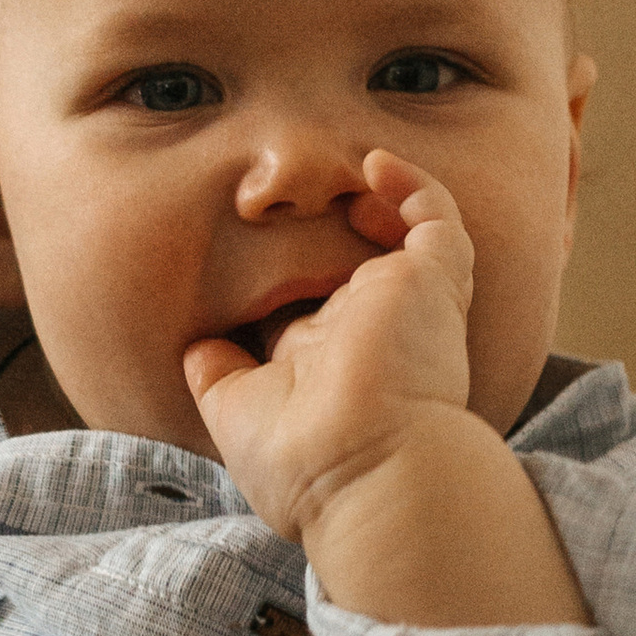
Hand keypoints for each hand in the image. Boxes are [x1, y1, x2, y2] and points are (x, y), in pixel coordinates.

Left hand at [184, 149, 468, 538]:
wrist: (365, 470)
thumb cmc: (302, 461)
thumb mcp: (235, 415)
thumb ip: (216, 375)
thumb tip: (196, 348)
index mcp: (327, 364)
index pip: (312, 311)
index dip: (286, 282)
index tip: (246, 258)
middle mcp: (371, 332)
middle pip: (356, 269)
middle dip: (333, 237)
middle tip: (299, 207)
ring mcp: (407, 305)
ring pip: (405, 239)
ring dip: (375, 204)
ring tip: (347, 178)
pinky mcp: (436, 281)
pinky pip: (438, 218)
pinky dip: (412, 184)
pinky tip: (375, 165)